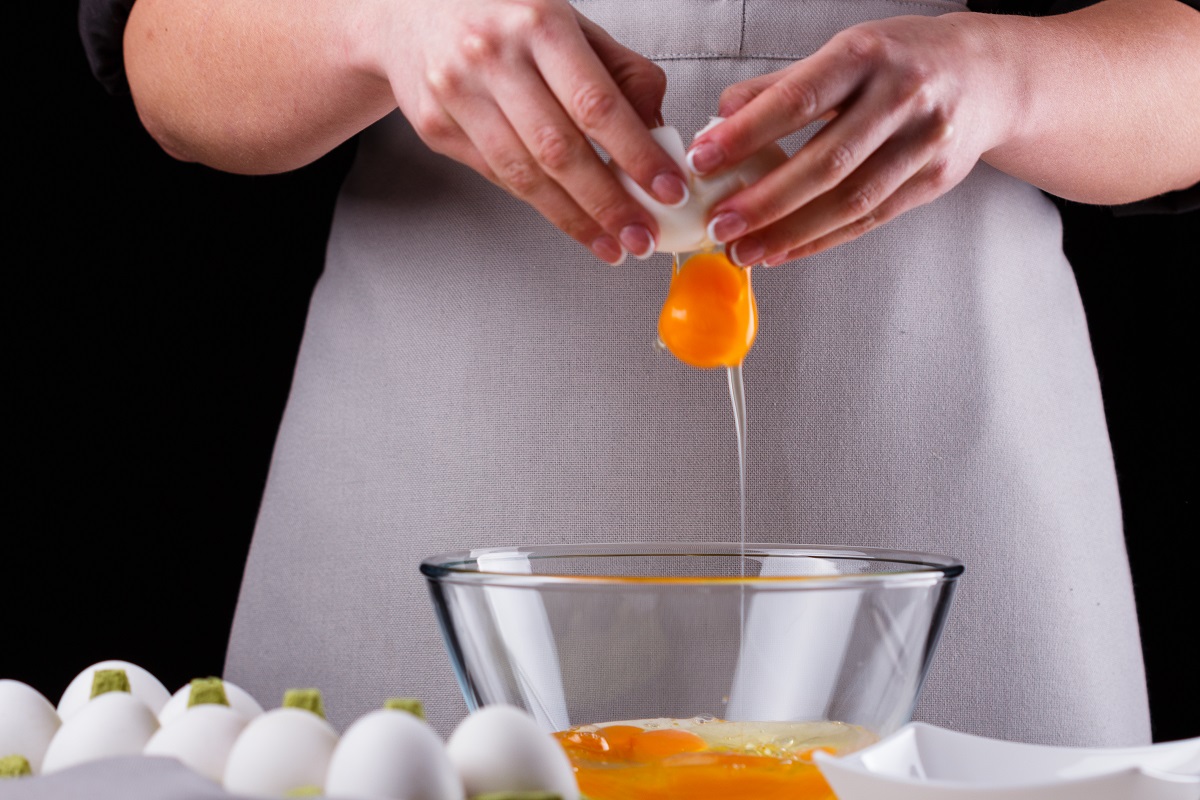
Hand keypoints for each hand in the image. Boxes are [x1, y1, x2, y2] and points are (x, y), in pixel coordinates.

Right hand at [372, 0, 689, 263]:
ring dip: (575, 218)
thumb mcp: (568, 23)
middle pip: (560, 149)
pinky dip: (540, 203)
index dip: (636, 154)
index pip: (596, 104)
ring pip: (525, 175)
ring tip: (611, 244)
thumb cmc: (503, 17)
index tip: (666, 189)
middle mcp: (492, 56)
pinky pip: (498, 176)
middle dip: (608, 203)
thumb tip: (657, 131)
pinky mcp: (435, 127)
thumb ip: (618, 72)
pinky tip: (570, 218)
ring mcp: (457, 93)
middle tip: (641, 235)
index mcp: (539, 23)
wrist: (409, 10)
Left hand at [688, 13, 1013, 265]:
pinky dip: (820, 240)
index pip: (798, 100)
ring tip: (743, 249)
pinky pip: (869, 220)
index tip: (703, 160)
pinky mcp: (933, 180)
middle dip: (765, 200)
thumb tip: (722, 117)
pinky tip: (782, 251)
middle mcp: (902, 96)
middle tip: (720, 222)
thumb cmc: (901, 61)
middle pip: (825, 161)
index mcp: (867, 55)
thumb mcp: (842, 54)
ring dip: (789, 232)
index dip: (746, 134)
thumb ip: (781, 86)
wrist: (986, 74)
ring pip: (849, 200)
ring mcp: (924, 143)